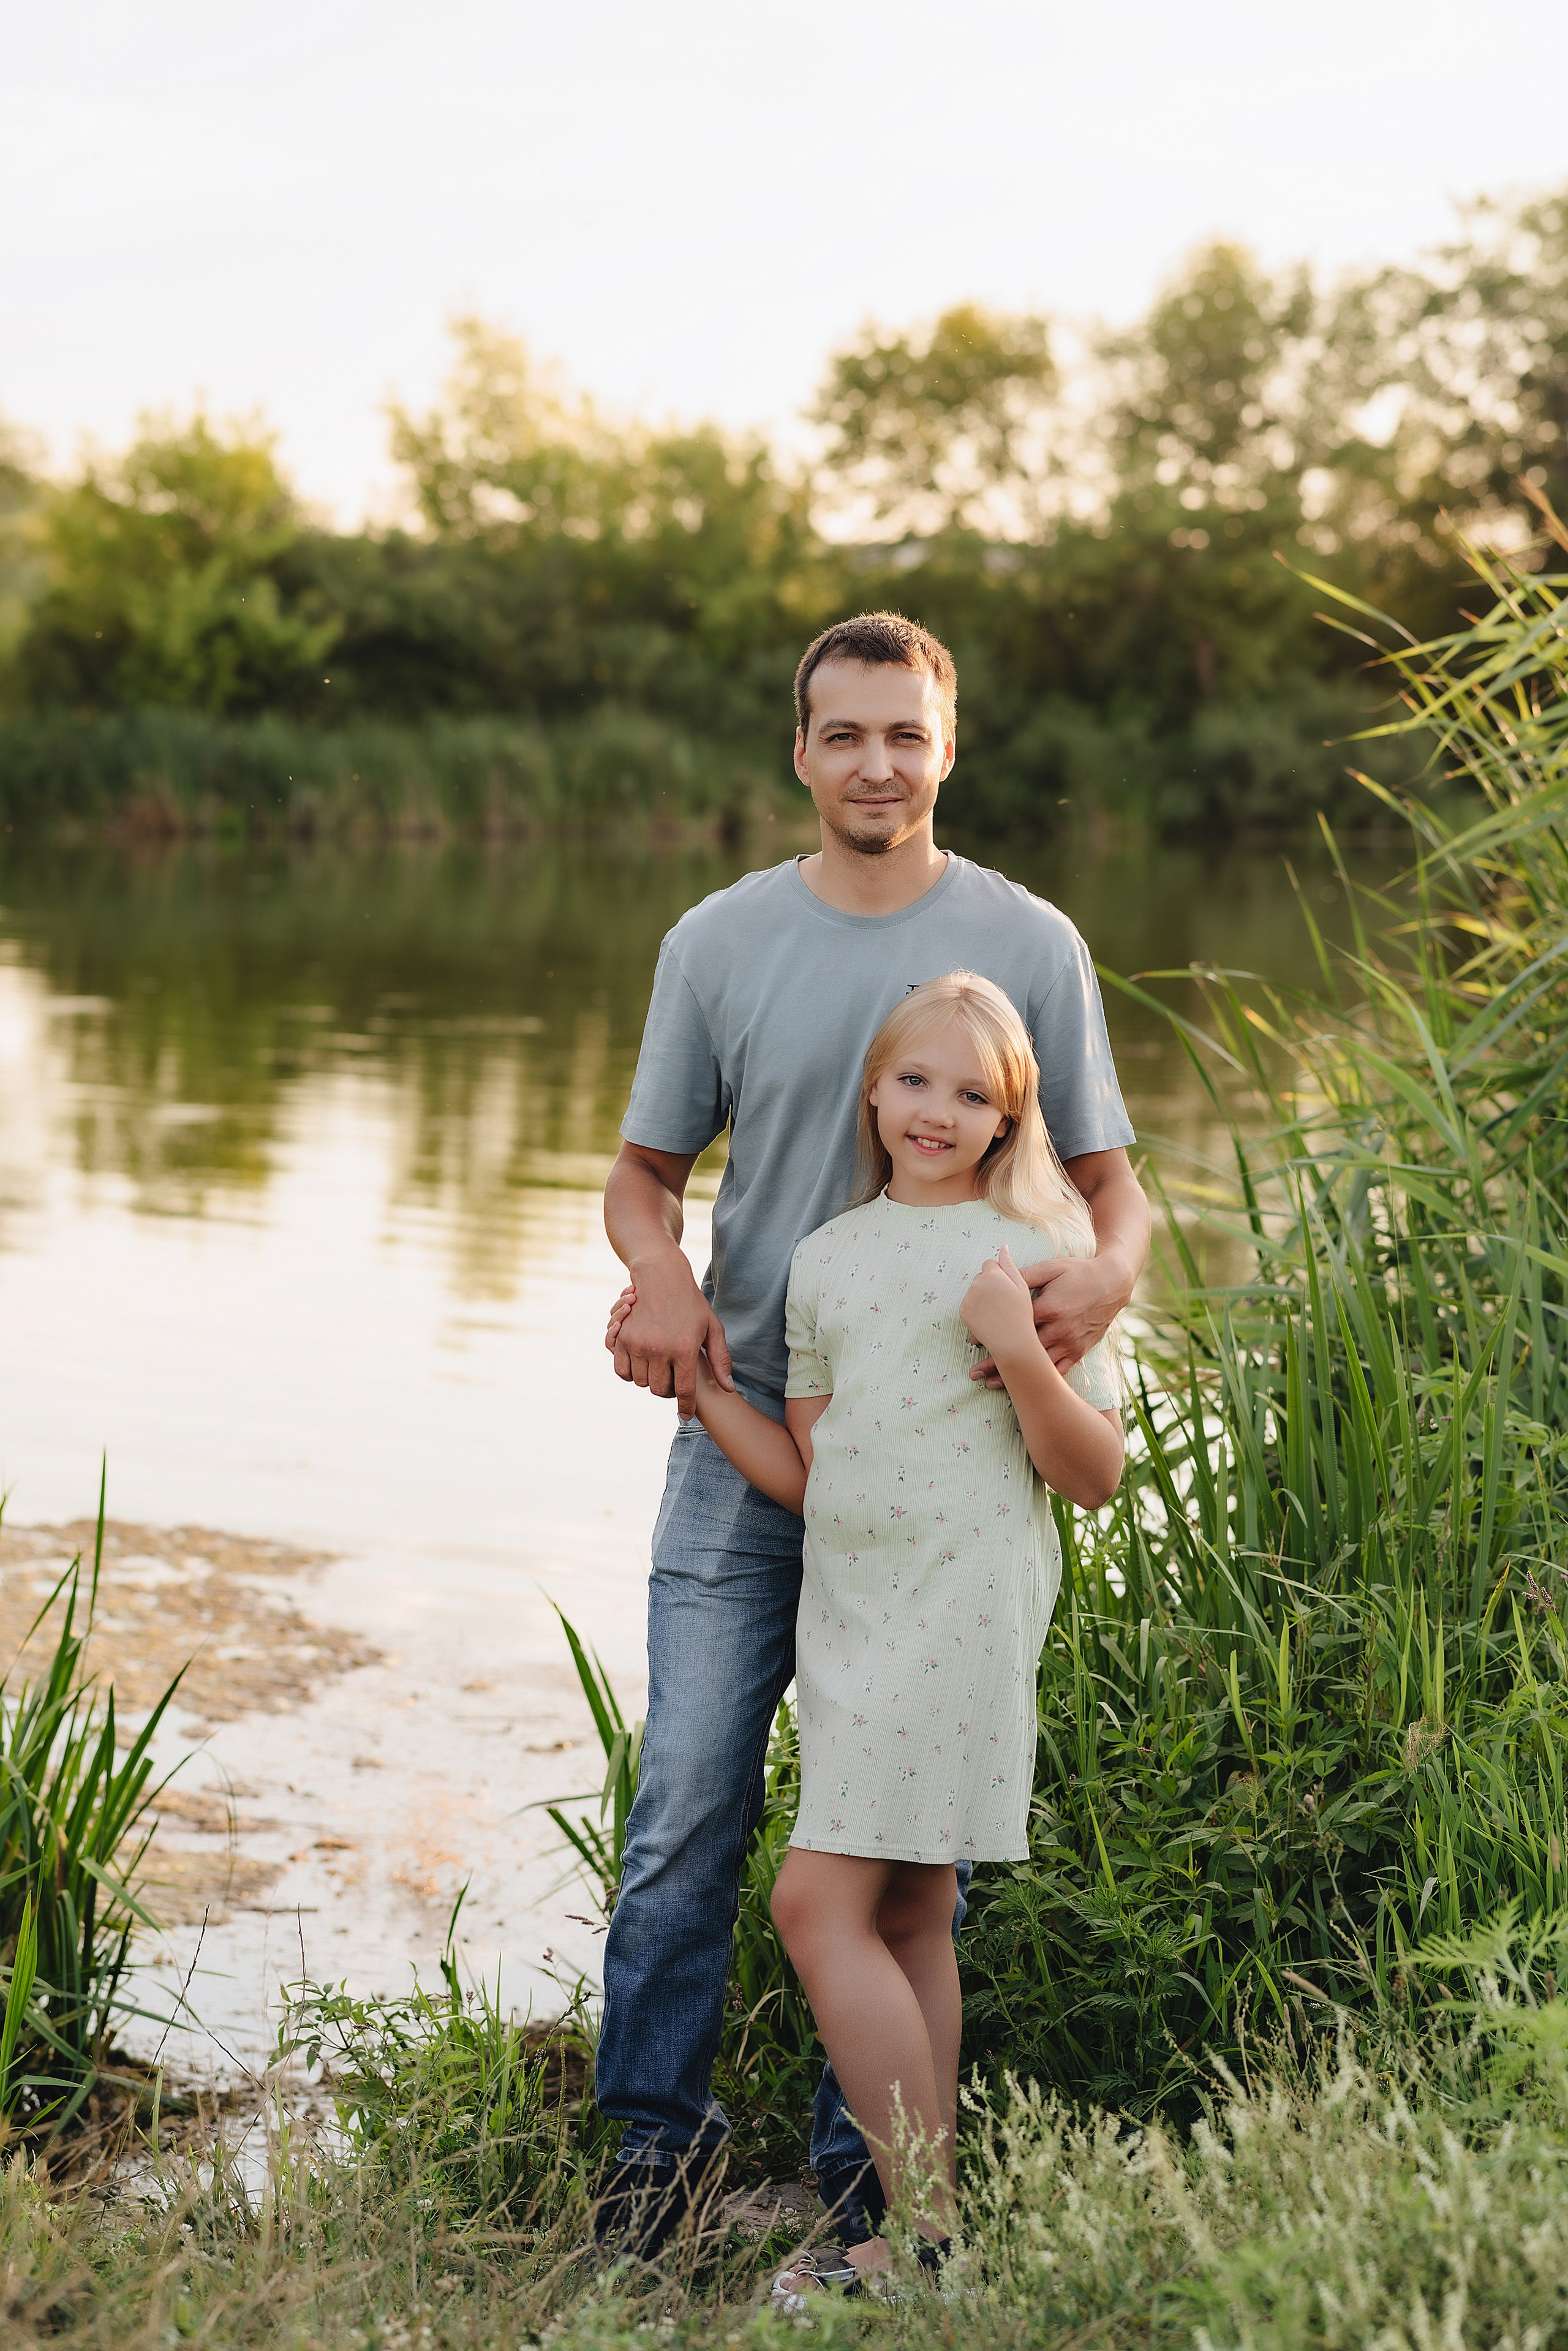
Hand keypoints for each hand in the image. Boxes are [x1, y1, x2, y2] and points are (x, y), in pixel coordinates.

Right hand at [607, 1250, 733, 1416]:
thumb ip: (720, 1360)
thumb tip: (728, 1389)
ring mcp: (638, 1344)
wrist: (661, 1276)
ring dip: (649, 1379)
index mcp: (684, 1349)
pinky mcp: (622, 1338)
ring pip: (640, 1382)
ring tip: (659, 1368)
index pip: (684, 1392)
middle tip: (673, 1381)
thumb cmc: (691, 1303)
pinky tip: (642, 1363)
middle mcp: (659, 1349)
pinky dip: (630, 1371)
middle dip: (667, 1391)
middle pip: (659, 1390)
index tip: (686, 1414)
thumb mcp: (712, 1328)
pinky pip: (621, 1370)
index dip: (685, 1407)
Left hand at [969, 1249, 1130, 1385]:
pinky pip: (1058, 1370)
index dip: (993, 1333)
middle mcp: (1060, 1329)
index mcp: (1050, 1308)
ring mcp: (1070, 1342)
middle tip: (974, 1374)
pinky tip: (1025, 1389)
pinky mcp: (1079, 1351)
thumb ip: (1024, 1274)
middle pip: (1024, 1350)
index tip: (972, 1341)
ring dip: (1016, 1377)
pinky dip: (1040, 1380)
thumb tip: (998, 1270)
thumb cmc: (1079, 1272)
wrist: (1113, 1284)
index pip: (1015, 1324)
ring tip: (991, 1385)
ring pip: (1039, 1365)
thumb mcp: (1052, 1267)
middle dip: (998, 1363)